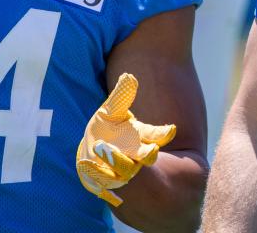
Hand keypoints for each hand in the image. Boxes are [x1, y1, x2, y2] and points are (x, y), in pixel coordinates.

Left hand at [76, 73, 176, 206]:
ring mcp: (122, 170)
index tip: (170, 130)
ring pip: (125, 169)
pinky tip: (85, 163)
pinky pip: (103, 179)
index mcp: (141, 137)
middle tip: (152, 151)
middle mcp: (136, 156)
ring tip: (101, 146)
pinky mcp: (106, 180)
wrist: (92, 153)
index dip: (165, 134)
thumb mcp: (112, 110)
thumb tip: (128, 76)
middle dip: (150, 155)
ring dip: (116, 159)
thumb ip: (121, 96)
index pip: (157, 135)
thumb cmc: (108, 128)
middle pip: (148, 157)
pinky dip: (95, 172)